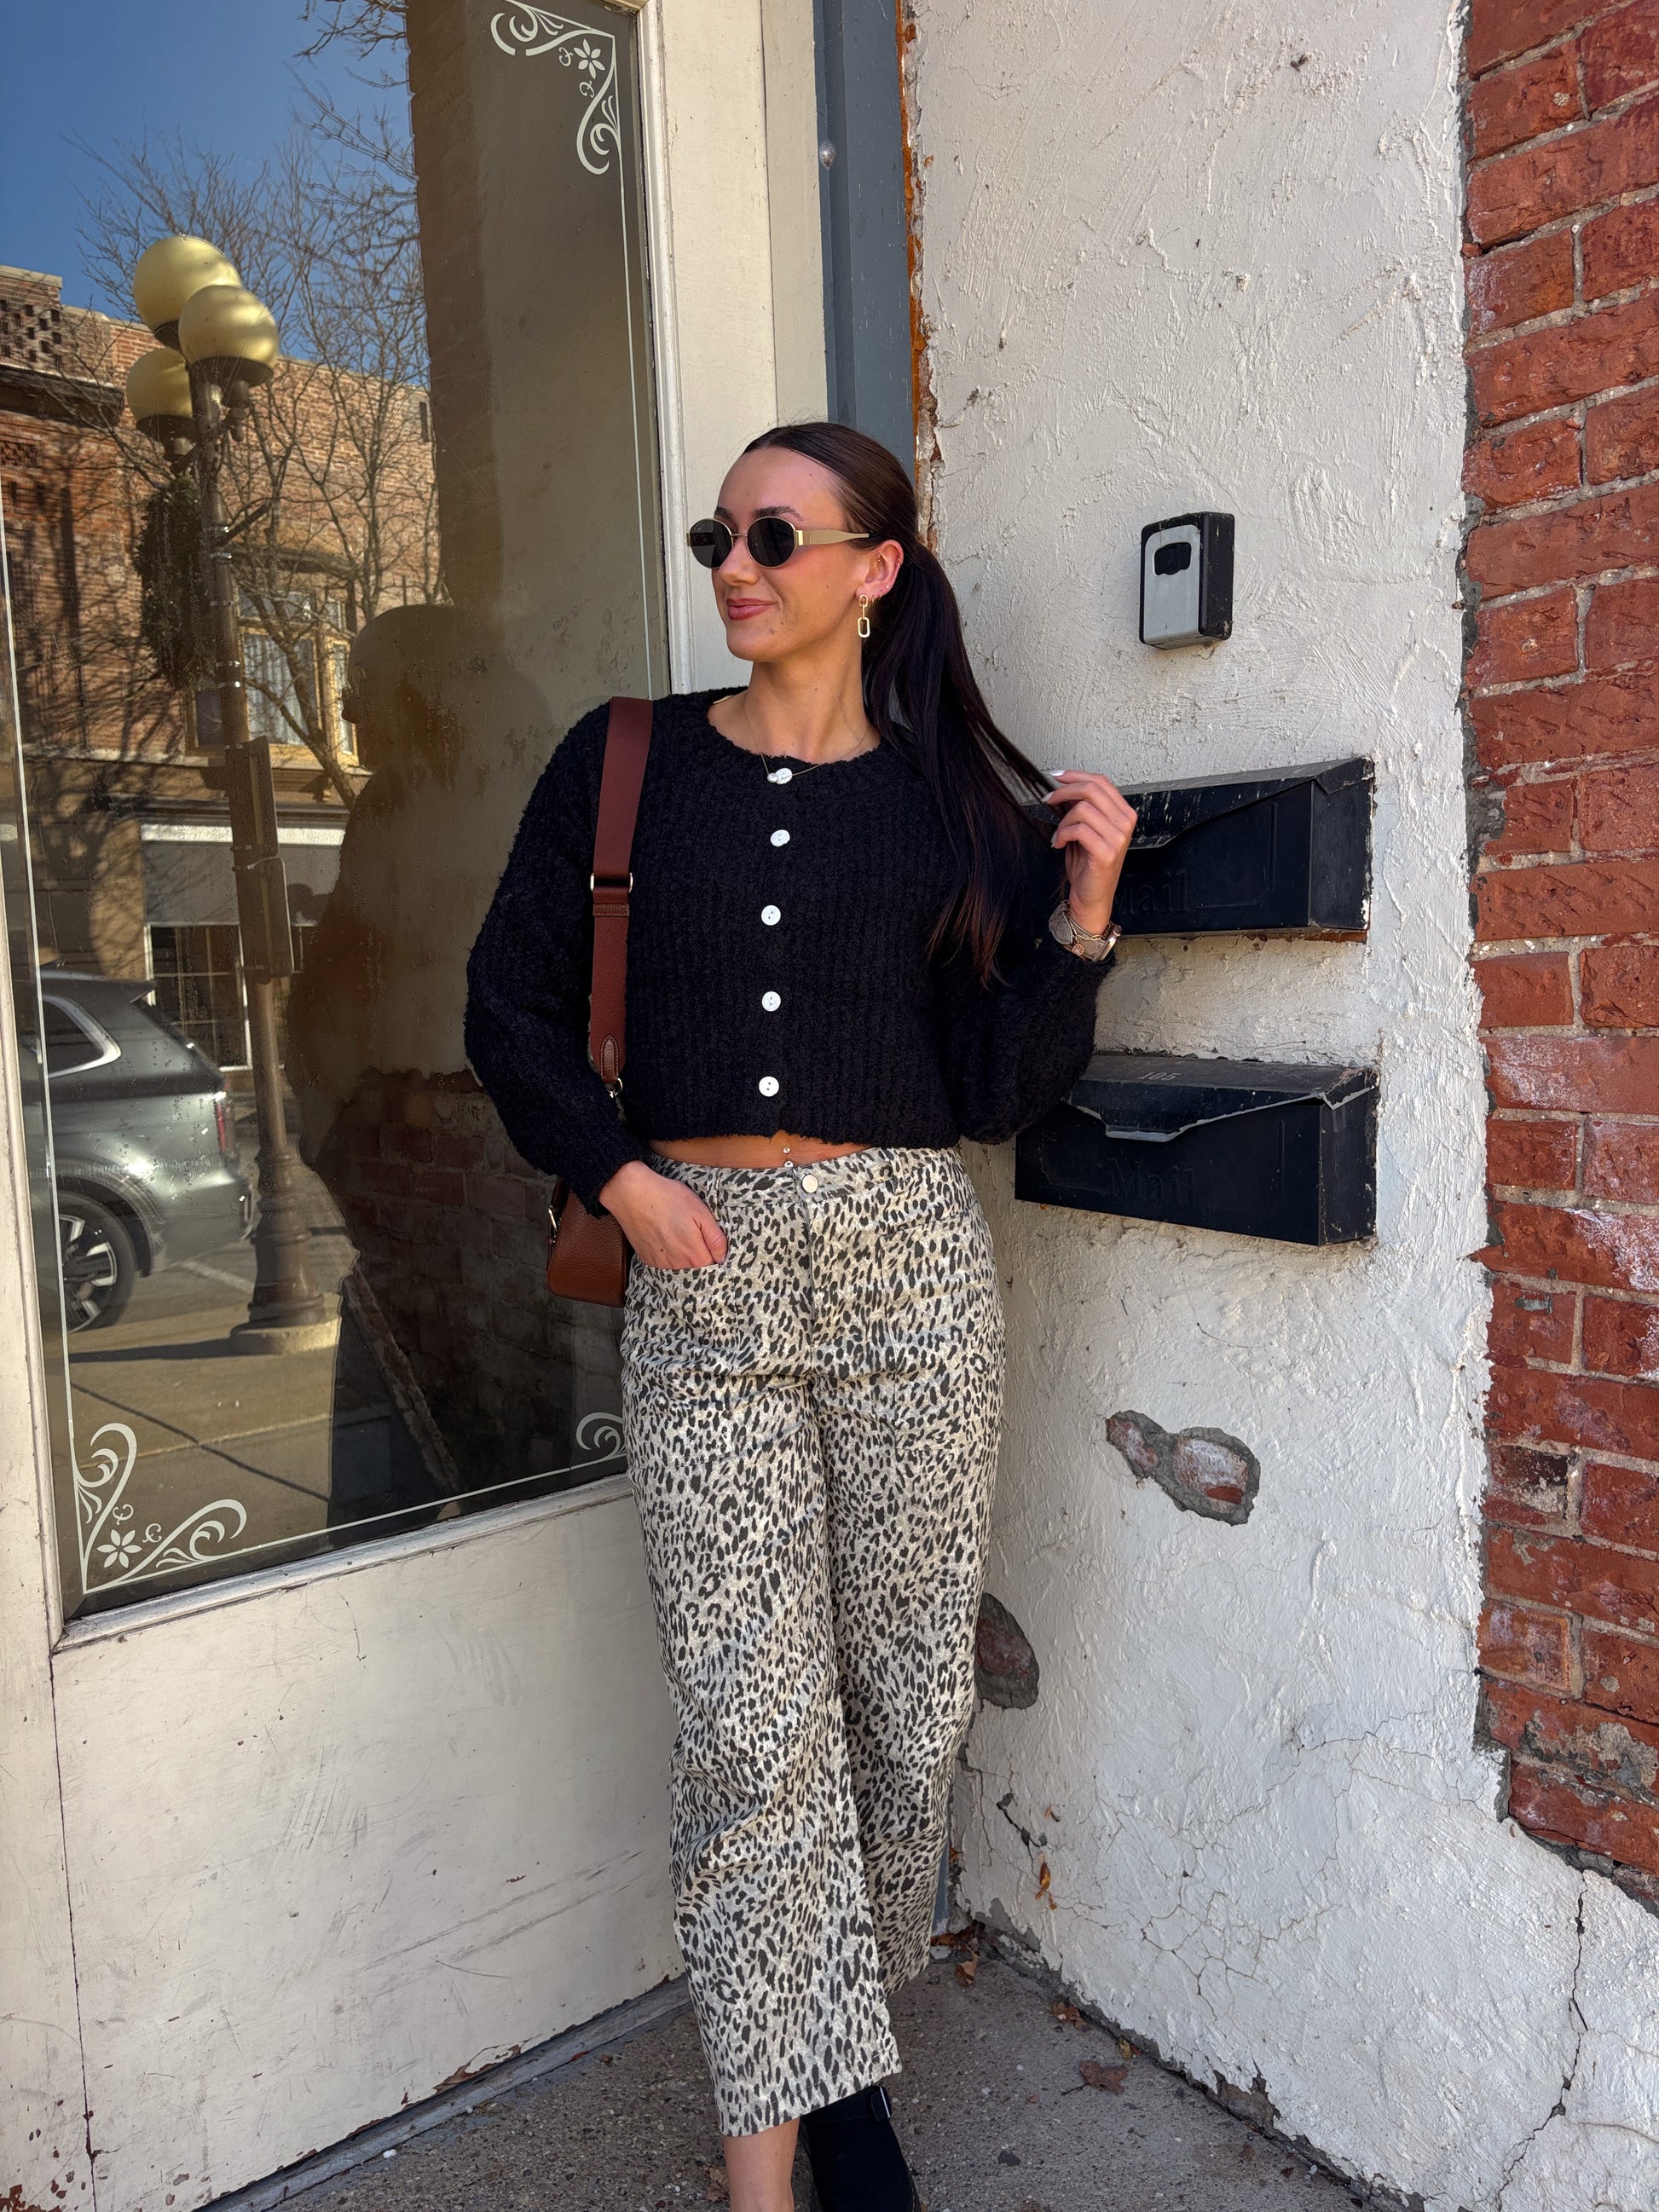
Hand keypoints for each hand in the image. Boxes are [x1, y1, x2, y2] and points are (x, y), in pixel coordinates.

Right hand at [598, 1159, 728, 1268]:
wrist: (632, 1193)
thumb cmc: (668, 1198)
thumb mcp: (700, 1212)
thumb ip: (715, 1239)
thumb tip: (723, 1257)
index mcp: (694, 1256)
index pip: (714, 1267)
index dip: (716, 1255)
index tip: (713, 1244)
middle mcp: (677, 1266)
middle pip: (697, 1270)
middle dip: (700, 1257)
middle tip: (695, 1235)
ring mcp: (660, 1265)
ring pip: (681, 1268)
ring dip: (684, 1257)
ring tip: (679, 1235)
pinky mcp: (647, 1260)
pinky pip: (665, 1265)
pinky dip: (669, 1256)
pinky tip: (666, 1238)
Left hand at [1043, 770, 1136, 936]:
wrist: (1092, 897)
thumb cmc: (1088, 865)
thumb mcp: (1086, 830)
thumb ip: (1081, 808)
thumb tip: (1063, 787)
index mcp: (1123, 814)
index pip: (1101, 781)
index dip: (1075, 775)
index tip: (1055, 776)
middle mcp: (1125, 823)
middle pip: (1091, 789)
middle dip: (1063, 791)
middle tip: (1048, 799)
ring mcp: (1118, 838)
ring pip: (1082, 809)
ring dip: (1062, 820)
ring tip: (1059, 834)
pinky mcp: (1106, 852)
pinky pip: (1078, 830)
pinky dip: (1062, 834)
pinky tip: (1059, 843)